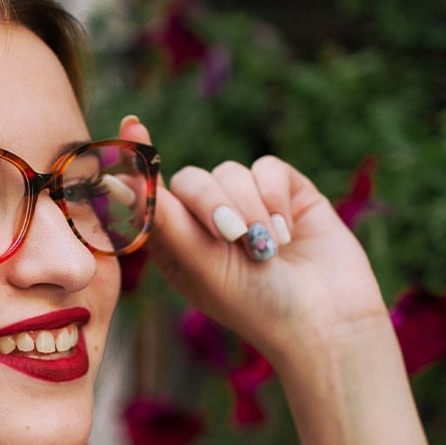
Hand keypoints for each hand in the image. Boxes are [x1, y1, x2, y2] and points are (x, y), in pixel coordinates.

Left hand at [119, 116, 390, 365]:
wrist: (326, 319)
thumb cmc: (256, 305)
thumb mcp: (201, 264)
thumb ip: (164, 219)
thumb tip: (119, 180)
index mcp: (177, 244)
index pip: (150, 195)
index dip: (139, 162)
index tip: (132, 125)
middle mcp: (208, 222)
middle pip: (192, 179)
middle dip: (212, 204)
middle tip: (233, 237)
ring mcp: (248, 204)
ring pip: (230, 172)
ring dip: (250, 209)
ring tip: (267, 249)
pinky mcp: (285, 193)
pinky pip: (266, 167)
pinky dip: (275, 197)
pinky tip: (287, 232)